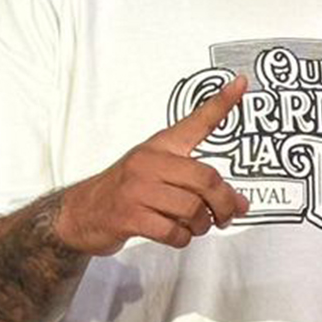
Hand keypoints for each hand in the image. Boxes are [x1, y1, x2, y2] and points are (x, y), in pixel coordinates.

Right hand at [52, 74, 252, 253]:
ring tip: (195, 225)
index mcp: (159, 147)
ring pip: (193, 209)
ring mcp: (137, 189)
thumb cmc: (125, 190)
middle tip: (228, 215)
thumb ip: (197, 183)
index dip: (221, 103)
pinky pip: (173, 231)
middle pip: (206, 179)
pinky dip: (182, 238)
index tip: (241, 83)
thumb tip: (240, 203)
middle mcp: (149, 163)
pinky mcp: (129, 216)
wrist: (80, 212)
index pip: (196, 121)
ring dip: (202, 225)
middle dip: (224, 204)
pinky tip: (176, 233)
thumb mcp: (155, 170)